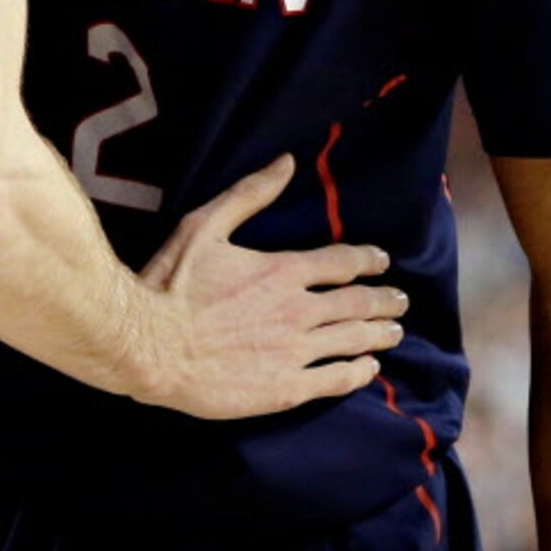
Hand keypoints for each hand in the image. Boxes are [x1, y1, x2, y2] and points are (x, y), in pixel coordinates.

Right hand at [133, 155, 406, 419]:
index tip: (383, 262)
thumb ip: (249, 195)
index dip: (368, 260)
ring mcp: (295, 352)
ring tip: (395, 332)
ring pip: (354, 341)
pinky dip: (359, 372)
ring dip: (380, 335)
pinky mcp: (286, 389)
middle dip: (385, 300)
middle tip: (401, 301)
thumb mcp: (205, 225)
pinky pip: (335, 380)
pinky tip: (368, 368)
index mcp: (282, 271)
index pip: (342, 262)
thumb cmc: (170, 284)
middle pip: (358, 303)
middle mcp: (298, 310)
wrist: (150, 346)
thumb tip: (286, 162)